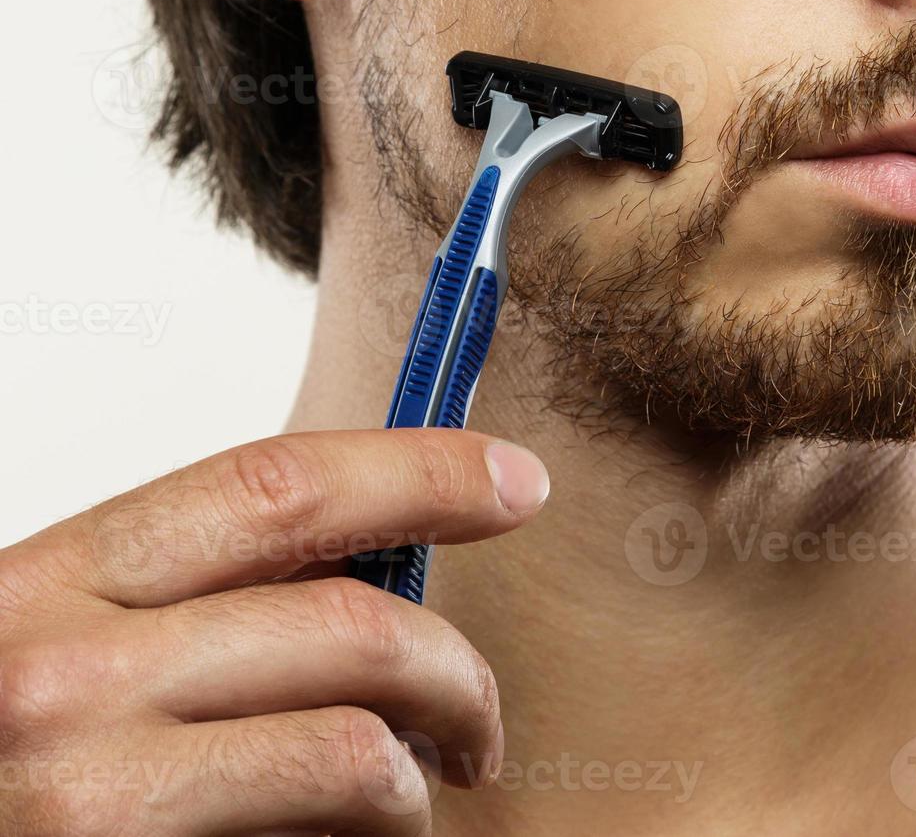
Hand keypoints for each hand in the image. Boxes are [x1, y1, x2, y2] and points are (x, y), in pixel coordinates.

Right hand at [0, 428, 548, 835]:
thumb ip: (169, 618)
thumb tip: (349, 585)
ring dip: (418, 778)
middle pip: (348, 621)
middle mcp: (56, 673)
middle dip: (457, 666)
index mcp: (43, 586)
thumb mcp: (41, 655)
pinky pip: (314, 835)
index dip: (419, 470)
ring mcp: (83, 792)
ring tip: (411, 803)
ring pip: (355, 746)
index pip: (272, 487)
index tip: (513, 481)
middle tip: (479, 720)